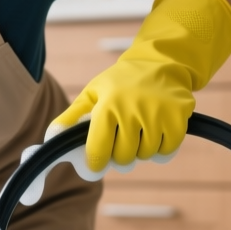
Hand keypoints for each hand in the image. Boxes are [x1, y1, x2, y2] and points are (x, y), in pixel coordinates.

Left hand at [49, 0, 230, 169]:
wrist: (160, 62)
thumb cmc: (120, 83)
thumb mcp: (92, 93)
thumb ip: (71, 117)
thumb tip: (51, 137)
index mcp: (107, 104)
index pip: (98, 150)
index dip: (95, 163)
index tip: (95, 166)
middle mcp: (132, 109)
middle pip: (123, 157)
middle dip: (120, 155)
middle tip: (121, 141)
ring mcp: (158, 113)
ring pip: (145, 156)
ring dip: (141, 151)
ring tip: (139, 131)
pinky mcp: (178, 117)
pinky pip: (166, 152)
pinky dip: (160, 149)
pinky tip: (156, 133)